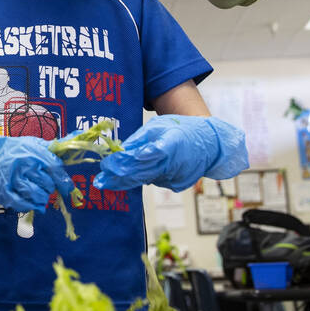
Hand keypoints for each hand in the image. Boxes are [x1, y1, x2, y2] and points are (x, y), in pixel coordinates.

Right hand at [0, 134, 75, 211]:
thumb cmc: (16, 150)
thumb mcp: (34, 144)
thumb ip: (52, 149)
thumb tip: (75, 143)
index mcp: (33, 152)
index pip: (54, 168)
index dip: (64, 180)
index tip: (68, 188)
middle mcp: (23, 166)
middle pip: (47, 184)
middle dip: (50, 187)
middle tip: (47, 185)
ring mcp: (13, 179)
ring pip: (36, 195)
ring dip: (42, 198)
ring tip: (41, 194)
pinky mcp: (4, 192)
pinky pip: (21, 204)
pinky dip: (31, 207)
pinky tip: (35, 205)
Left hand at [93, 116, 247, 191]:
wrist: (210, 143)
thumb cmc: (181, 129)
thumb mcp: (160, 125)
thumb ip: (141, 138)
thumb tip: (122, 150)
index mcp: (172, 143)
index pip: (147, 154)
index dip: (127, 161)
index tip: (107, 165)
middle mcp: (175, 162)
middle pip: (142, 173)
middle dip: (118, 178)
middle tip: (99, 182)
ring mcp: (177, 176)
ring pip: (146, 180)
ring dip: (126, 181)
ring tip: (106, 183)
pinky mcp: (178, 185)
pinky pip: (155, 181)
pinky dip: (144, 178)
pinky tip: (133, 175)